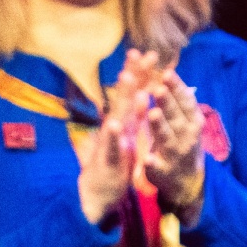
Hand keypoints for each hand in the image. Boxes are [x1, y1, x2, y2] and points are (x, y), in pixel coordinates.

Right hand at [77, 51, 165, 225]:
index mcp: (124, 122)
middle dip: (132, 75)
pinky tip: (114, 125)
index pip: (134, 94)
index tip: (150, 53)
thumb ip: (133, 115)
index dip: (141, 73)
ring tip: (127, 78)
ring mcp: (111, 141)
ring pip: (118, 116)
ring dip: (122, 98)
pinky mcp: (109, 160)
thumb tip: (143, 93)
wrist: (96, 193)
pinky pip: (112, 147)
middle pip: (125, 97)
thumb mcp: (127, 136)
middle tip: (138, 53)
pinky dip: (113, 136)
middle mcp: (116, 127)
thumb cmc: (113, 162)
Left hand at [143, 73, 207, 219]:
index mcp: (192, 122)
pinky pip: (156, 167)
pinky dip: (152, 163)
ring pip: (166, 139)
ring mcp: (174, 155)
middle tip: (159, 88)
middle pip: (176, 117)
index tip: (167, 73)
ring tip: (153, 114)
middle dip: (168, 103)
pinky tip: (146, 159)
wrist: (187, 181)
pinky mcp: (162, 171)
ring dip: (161, 126)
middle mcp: (186, 137)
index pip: (186, 102)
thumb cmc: (184, 142)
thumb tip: (169, 71)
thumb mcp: (187, 122)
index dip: (177, 88)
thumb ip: (178, 100)